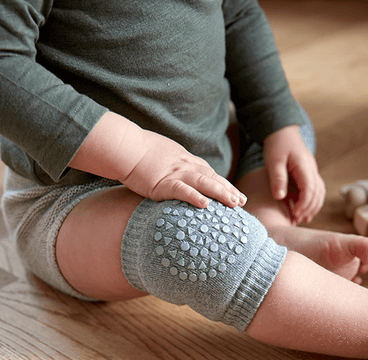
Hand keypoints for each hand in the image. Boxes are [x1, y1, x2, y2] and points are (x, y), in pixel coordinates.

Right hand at [70, 111, 245, 208]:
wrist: (126, 147)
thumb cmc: (142, 150)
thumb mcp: (166, 155)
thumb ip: (176, 165)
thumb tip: (179, 175)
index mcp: (186, 161)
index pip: (210, 174)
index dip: (225, 185)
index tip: (237, 195)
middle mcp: (185, 167)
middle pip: (212, 179)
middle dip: (229, 191)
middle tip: (242, 202)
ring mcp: (175, 174)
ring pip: (203, 183)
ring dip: (220, 193)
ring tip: (234, 203)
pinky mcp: (162, 182)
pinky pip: (181, 190)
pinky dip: (193, 196)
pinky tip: (205, 204)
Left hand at [263, 125, 324, 223]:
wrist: (282, 131)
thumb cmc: (277, 145)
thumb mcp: (273, 161)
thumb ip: (278, 179)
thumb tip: (280, 197)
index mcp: (304, 166)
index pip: (309, 189)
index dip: (304, 204)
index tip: (295, 214)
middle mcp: (312, 169)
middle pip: (317, 193)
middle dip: (308, 208)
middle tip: (296, 220)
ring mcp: (312, 171)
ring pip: (319, 192)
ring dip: (312, 206)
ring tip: (302, 219)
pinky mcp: (309, 173)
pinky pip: (315, 189)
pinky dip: (311, 200)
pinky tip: (303, 210)